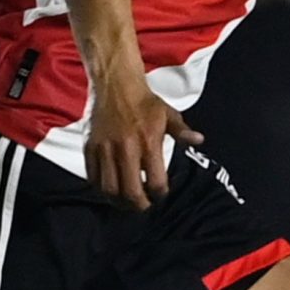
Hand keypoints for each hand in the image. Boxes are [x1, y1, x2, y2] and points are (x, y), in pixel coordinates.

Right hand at [84, 81, 201, 209]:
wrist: (114, 83)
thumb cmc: (144, 101)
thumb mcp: (168, 114)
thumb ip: (182, 132)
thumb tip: (199, 140)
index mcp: (148, 142)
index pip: (156, 183)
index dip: (159, 194)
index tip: (160, 194)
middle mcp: (125, 148)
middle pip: (131, 192)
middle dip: (140, 205)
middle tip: (144, 206)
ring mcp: (105, 149)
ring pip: (109, 190)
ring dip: (119, 202)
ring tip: (126, 202)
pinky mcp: (89, 148)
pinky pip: (93, 178)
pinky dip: (102, 189)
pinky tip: (111, 189)